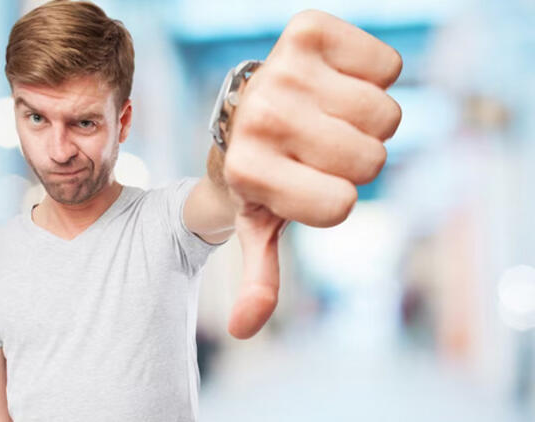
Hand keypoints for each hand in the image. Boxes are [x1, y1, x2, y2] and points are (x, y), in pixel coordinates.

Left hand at [223, 10, 402, 338]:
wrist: (245, 110)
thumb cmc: (262, 174)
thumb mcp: (258, 226)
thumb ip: (258, 276)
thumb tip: (244, 330)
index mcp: (247, 172)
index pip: (342, 206)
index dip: (335, 201)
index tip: (303, 183)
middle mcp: (259, 118)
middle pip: (371, 158)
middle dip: (355, 161)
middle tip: (316, 149)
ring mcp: (282, 70)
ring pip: (386, 113)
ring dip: (366, 121)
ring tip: (324, 117)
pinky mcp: (308, 30)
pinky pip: (388, 65)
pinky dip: (374, 77)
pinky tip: (333, 83)